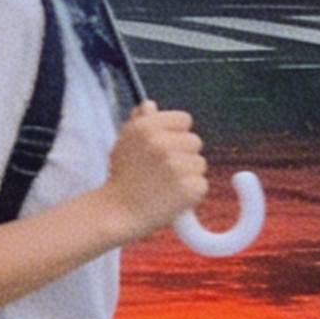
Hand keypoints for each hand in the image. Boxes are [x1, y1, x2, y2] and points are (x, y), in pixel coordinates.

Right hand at [102, 102, 207, 240]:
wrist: (117, 213)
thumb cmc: (121, 178)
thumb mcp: (124, 142)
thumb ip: (139, 121)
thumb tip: (151, 105)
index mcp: (148, 127)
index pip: (184, 119)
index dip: (177, 134)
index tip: (166, 148)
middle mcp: (163, 143)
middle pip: (195, 142)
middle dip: (183, 155)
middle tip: (163, 172)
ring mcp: (178, 165)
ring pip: (200, 164)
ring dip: (188, 175)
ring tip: (165, 186)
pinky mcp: (189, 187)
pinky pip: (202, 185)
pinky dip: (191, 195)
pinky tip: (172, 198)